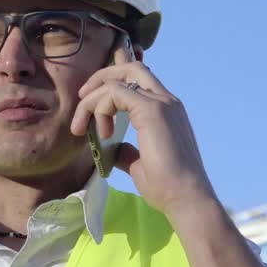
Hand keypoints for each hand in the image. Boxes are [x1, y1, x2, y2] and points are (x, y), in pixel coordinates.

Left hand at [70, 47, 217, 219]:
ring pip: (119, 80)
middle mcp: (166, 101)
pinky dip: (100, 108)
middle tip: (81, 98)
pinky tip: (102, 133)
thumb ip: (126, 151)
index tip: (91, 107)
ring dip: (92, 100)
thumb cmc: (167, 187)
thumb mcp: (139, 164)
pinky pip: (115, 93)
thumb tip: (111, 148)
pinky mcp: (151, 110)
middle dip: (100, 78)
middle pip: (130, 68)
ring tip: (83, 129)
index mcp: (166, 111)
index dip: (112, 84)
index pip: (139, 80)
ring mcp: (161, 103)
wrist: (185, 198)